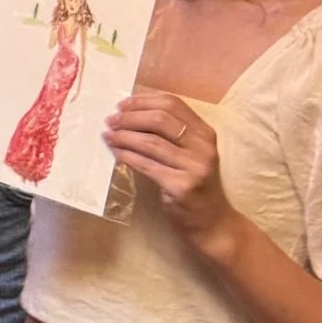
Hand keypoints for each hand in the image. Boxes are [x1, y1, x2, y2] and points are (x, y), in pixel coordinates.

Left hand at [104, 91, 235, 247]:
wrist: (213, 222)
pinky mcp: (181, 186)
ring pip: (151, 142)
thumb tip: (130, 115)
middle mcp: (202, 146)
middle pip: (160, 119)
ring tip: (108, 135)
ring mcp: (194, 166)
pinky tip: (116, 152)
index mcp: (205, 133)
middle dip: (130, 117)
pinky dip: (127, 156)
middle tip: (110, 120)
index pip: (173, 104)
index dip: (144, 101)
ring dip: (124, 136)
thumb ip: (171, 134)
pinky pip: (147, 165)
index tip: (123, 104)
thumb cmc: (197, 184)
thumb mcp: (191, 154)